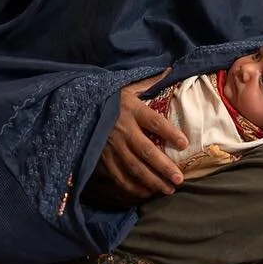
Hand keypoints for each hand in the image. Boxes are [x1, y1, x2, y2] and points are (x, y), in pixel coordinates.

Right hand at [91, 75, 188, 202]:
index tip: (185, 143)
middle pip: (146, 151)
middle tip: (179, 179)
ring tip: (168, 190)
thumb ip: (150, 82)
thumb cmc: (109, 98)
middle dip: (164, 167)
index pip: (154, 122)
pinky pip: (119, 175)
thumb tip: (171, 70)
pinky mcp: (103, 158)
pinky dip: (132, 186)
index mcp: (131, 109)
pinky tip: (146, 193)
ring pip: (134, 167)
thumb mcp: (128, 87)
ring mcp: (111, 146)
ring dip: (152, 181)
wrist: (78, 107)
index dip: (170, 133)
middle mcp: (122, 129)